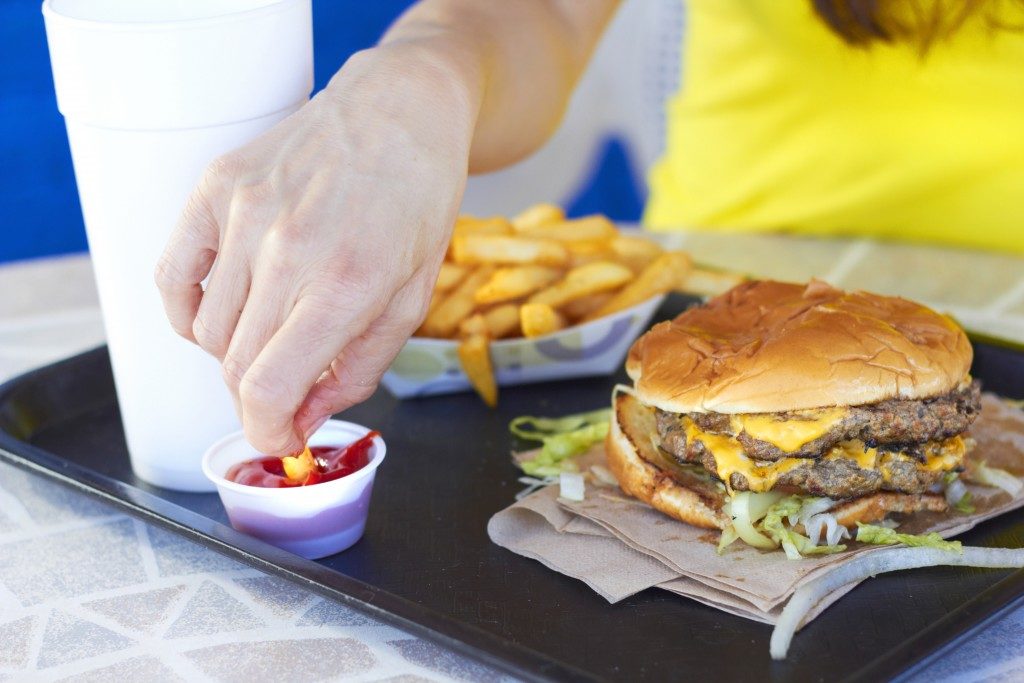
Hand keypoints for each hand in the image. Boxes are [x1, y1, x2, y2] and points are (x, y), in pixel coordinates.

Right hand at [155, 46, 478, 454]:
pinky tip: (224, 312)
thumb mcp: (411, 298)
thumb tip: (303, 417)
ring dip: (235, 354)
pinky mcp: (215, 187)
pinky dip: (189, 313)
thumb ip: (356, 369)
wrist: (399, 110)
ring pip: (207, 330)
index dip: (268, 432)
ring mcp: (243, 214)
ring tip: (274, 333)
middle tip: (285, 392)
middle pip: (235, 366)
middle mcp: (286, 249)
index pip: (269, 389)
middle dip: (260, 399)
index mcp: (346, 283)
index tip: (280, 439)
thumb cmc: (417, 203)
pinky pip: (172, 278)